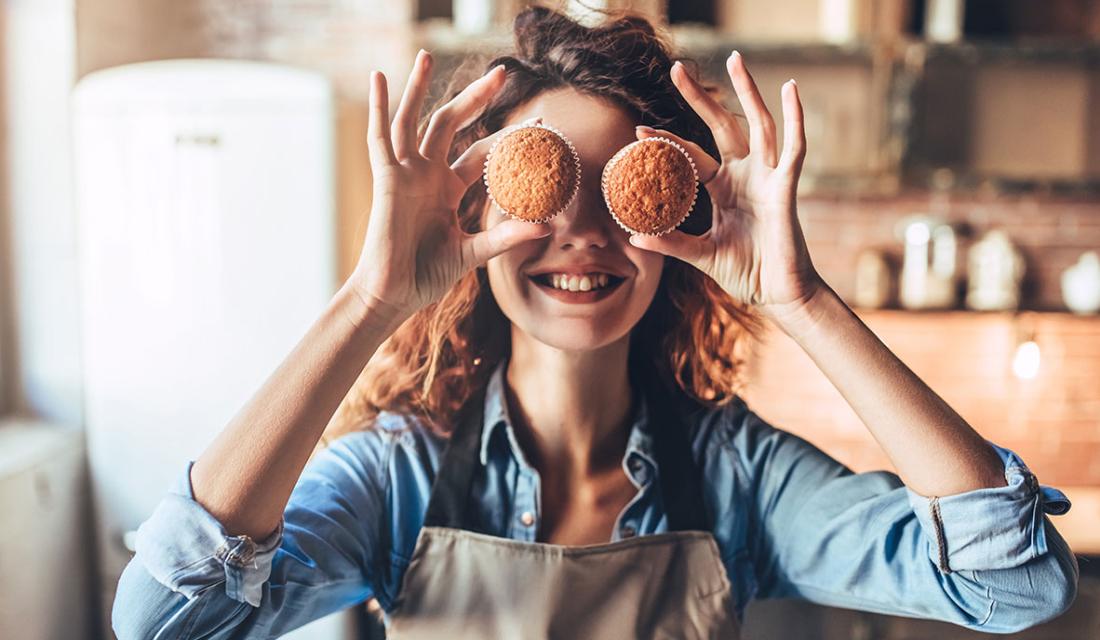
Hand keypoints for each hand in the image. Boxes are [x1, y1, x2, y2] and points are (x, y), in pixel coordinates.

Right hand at [350, 51, 550, 322]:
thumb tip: (545, 227)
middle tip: (502, 72)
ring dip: (419, 87)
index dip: (508, 137)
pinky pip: (380, 137)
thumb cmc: (427, 276)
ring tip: (427, 55)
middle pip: (452, 123)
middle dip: (476, 98)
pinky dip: (379, 107)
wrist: (394, 295)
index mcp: (448, 188)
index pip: (482, 152)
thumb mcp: (473, 253)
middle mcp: (427, 174)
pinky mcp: (386, 180)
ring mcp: (406, 174)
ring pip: (414, 120)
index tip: (540, 123)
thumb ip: (504, 236)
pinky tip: (379, 78)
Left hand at [629, 52, 823, 321]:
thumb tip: (634, 237)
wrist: (778, 295)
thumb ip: (672, 243)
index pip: (691, 156)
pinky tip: (791, 90)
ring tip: (735, 59)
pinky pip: (792, 148)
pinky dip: (795, 119)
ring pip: (758, 124)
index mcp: (723, 189)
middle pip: (721, 126)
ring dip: (748, 91)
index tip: (638, 131)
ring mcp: (767, 178)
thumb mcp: (701, 254)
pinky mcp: (786, 187)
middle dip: (700, 98)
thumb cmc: (745, 273)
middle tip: (676, 68)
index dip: (667, 142)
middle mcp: (745, 176)